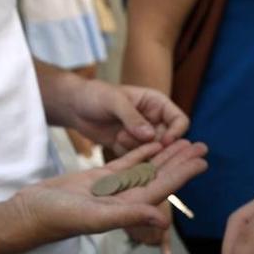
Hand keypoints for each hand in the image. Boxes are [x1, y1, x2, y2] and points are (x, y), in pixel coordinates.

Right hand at [10, 139, 206, 246]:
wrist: (30, 214)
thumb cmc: (58, 219)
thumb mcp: (95, 216)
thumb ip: (128, 216)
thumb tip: (162, 220)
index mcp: (128, 207)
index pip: (163, 187)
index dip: (184, 173)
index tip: (203, 161)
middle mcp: (125, 198)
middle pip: (161, 176)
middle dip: (182, 161)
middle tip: (203, 145)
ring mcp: (113, 188)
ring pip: (146, 168)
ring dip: (165, 155)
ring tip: (185, 142)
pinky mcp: (99, 179)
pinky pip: (126, 163)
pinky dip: (141, 153)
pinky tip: (154, 143)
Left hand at [48, 76, 188, 152]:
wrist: (74, 106)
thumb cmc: (95, 95)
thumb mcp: (114, 101)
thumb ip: (132, 118)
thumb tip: (151, 136)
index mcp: (157, 104)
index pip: (179, 121)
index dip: (176, 133)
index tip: (163, 142)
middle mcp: (154, 121)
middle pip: (168, 141)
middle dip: (153, 145)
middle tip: (133, 139)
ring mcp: (142, 136)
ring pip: (153, 152)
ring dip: (137, 148)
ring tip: (118, 135)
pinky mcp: (130, 148)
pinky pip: (137, 159)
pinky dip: (128, 155)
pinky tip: (114, 142)